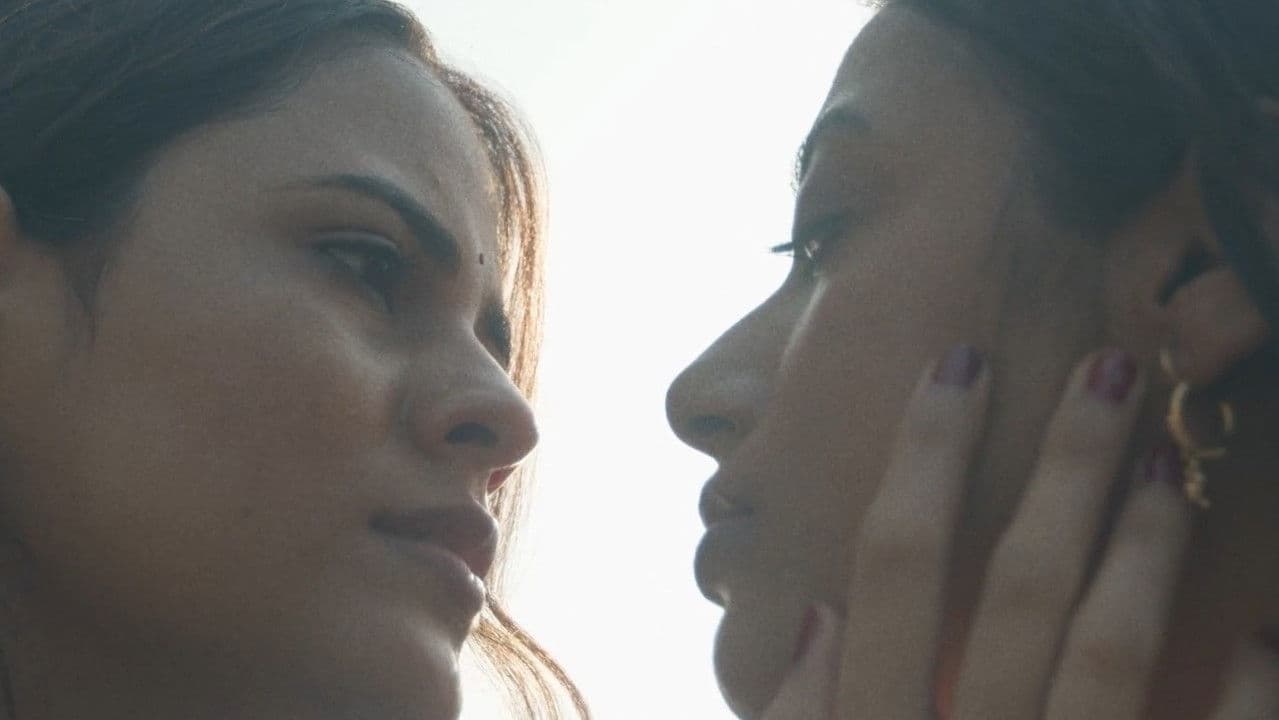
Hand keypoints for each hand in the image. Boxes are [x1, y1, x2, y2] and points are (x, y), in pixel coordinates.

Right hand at [761, 348, 1278, 718]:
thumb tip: (817, 616)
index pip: (895, 565)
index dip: (924, 456)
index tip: (960, 364)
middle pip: (1020, 586)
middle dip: (1065, 470)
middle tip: (1110, 372)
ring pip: (1108, 650)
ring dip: (1142, 548)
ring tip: (1167, 464)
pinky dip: (1239, 690)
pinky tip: (1257, 632)